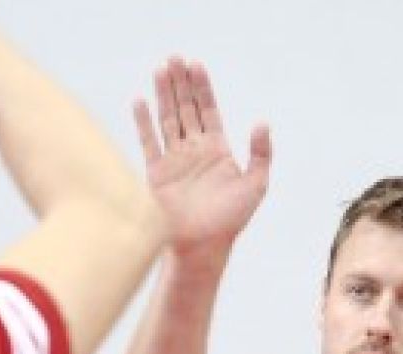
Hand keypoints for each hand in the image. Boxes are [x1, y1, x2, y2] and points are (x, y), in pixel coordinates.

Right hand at [132, 59, 271, 258]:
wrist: (203, 247)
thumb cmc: (231, 220)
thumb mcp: (256, 185)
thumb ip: (261, 154)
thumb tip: (262, 122)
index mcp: (218, 150)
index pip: (209, 111)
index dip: (203, 88)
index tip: (197, 66)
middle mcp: (195, 151)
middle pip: (186, 108)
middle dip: (181, 83)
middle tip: (175, 58)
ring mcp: (174, 160)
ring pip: (168, 119)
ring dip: (163, 95)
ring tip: (160, 69)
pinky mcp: (156, 173)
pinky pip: (149, 142)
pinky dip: (143, 122)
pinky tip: (140, 101)